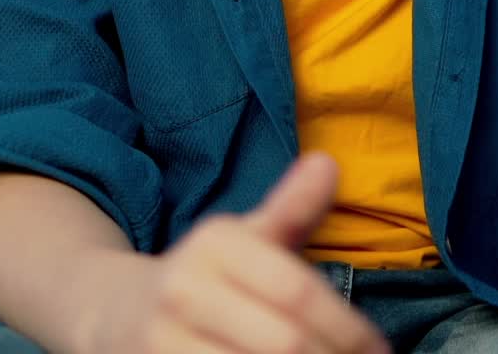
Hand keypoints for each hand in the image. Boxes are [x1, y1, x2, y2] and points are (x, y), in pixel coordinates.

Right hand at [80, 151, 391, 353]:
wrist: (118, 311)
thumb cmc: (207, 277)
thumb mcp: (246, 237)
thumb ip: (291, 209)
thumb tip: (328, 162)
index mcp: (216, 242)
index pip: (299, 293)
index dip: (346, 329)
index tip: (379, 351)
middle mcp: (183, 287)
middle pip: (283, 342)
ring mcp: (160, 339)